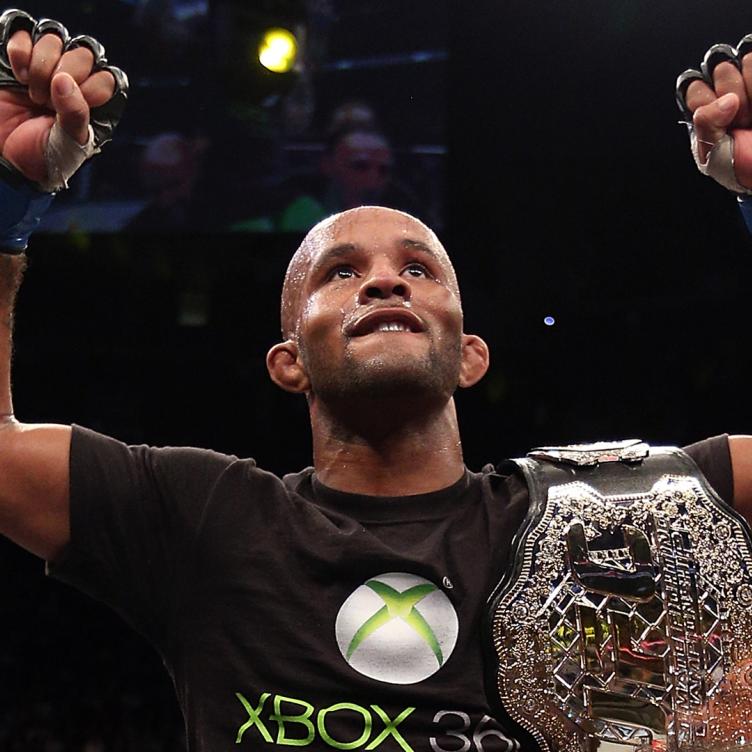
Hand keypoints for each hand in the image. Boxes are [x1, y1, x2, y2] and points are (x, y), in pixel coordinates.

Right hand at [0, 10, 126, 189]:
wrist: (6, 158)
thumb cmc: (44, 156)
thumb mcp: (67, 142)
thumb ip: (74, 113)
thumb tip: (64, 79)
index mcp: (93, 103)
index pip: (107, 76)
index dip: (92, 87)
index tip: (75, 106)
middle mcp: (74, 82)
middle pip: (83, 53)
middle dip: (64, 74)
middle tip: (47, 102)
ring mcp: (47, 68)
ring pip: (54, 39)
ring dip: (41, 65)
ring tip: (33, 94)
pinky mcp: (20, 60)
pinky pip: (23, 34)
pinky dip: (20, 52)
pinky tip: (19, 74)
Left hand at [680, 40, 751, 190]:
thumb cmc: (740, 166)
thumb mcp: (712, 153)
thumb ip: (706, 124)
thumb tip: (727, 100)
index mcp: (707, 111)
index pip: (696, 87)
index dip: (707, 102)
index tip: (719, 123)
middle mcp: (729, 93)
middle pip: (722, 70)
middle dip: (732, 96)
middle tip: (741, 121)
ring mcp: (751, 85)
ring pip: (748, 62)